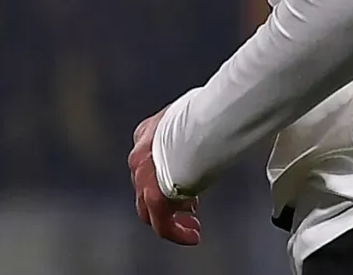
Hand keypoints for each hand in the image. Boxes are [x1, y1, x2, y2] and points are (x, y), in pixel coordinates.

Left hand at [129, 107, 200, 246]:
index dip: (166, 178)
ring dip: (171, 220)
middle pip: (144, 188)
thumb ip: (193, 131)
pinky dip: (177, 232)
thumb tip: (213, 128)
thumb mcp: (193, 119)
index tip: (185, 184)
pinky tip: (193, 236)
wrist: (199, 127)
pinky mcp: (154, 197)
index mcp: (146, 135)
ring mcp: (143, 179)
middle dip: (168, 200)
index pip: (148, 163)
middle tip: (190, 207)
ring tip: (192, 226)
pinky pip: (162, 224)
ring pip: (149, 210)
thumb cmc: (205, 116)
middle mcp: (139, 158)